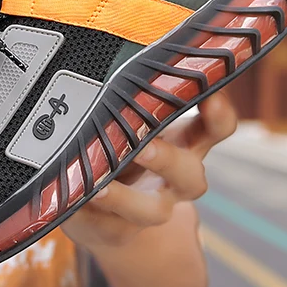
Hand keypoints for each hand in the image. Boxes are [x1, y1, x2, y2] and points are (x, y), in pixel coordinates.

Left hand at [62, 91, 237, 250]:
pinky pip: (106, 226)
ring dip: (126, 198)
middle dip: (168, 160)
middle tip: (144, 147)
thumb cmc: (117, 148)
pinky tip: (68, 200)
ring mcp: (148, 208)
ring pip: (153, 211)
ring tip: (99, 187)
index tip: (210, 96)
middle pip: (190, 175)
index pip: (215, 129)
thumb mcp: (128, 119)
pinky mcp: (115, 230)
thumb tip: (107, 56)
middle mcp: (172, 179)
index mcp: (182, 143)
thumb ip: (128, 97)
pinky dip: (87, 213)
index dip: (219, 115)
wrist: (104, 213)